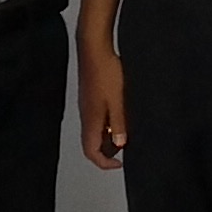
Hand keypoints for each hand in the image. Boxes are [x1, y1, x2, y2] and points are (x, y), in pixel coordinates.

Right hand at [79, 44, 128, 169]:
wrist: (94, 48)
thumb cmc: (105, 72)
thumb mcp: (118, 101)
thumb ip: (119, 124)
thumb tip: (120, 144)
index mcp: (90, 121)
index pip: (91, 152)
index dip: (105, 163)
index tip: (120, 164)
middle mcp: (85, 116)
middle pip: (91, 144)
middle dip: (107, 151)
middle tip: (125, 147)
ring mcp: (86, 106)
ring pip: (94, 131)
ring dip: (108, 136)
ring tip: (126, 130)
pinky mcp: (90, 97)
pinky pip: (96, 118)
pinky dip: (107, 123)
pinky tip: (120, 113)